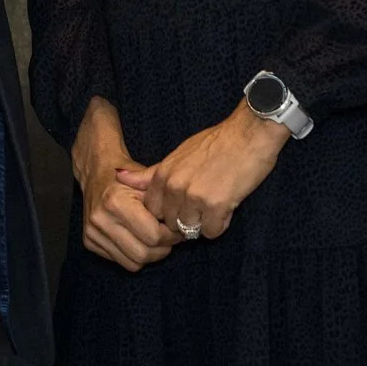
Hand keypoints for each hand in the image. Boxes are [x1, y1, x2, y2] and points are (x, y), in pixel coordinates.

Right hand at [72, 97, 175, 272]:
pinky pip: (121, 262)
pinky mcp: (89, 241)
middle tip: (171, 237)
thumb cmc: (127, 177)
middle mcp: (101, 219)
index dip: (172, 235)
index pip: (154, 235)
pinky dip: (134, 255)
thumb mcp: (148, 180)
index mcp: (115, 201)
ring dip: (150, 254)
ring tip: (156, 238)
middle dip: (163, 249)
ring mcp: (93, 232)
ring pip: (133, 263)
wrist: (97, 172)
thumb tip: (187, 225)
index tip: (178, 228)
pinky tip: (139, 239)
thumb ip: (167, 201)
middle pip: (144, 254)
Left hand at [137, 99, 288, 241]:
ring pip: (191, 230)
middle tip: (204, 204)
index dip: (168, 213)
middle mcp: (174, 187)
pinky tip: (227, 205)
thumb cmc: (216, 143)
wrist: (248, 134)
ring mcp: (193, 197)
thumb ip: (150, 173)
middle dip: (186, 219)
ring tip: (216, 202)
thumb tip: (118, 176)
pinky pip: (211, 232)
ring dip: (204, 222)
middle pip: (171, 223)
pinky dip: (220, 224)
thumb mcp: (177, 155)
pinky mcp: (215, 205)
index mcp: (163, 174)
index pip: (152, 211)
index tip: (182, 206)